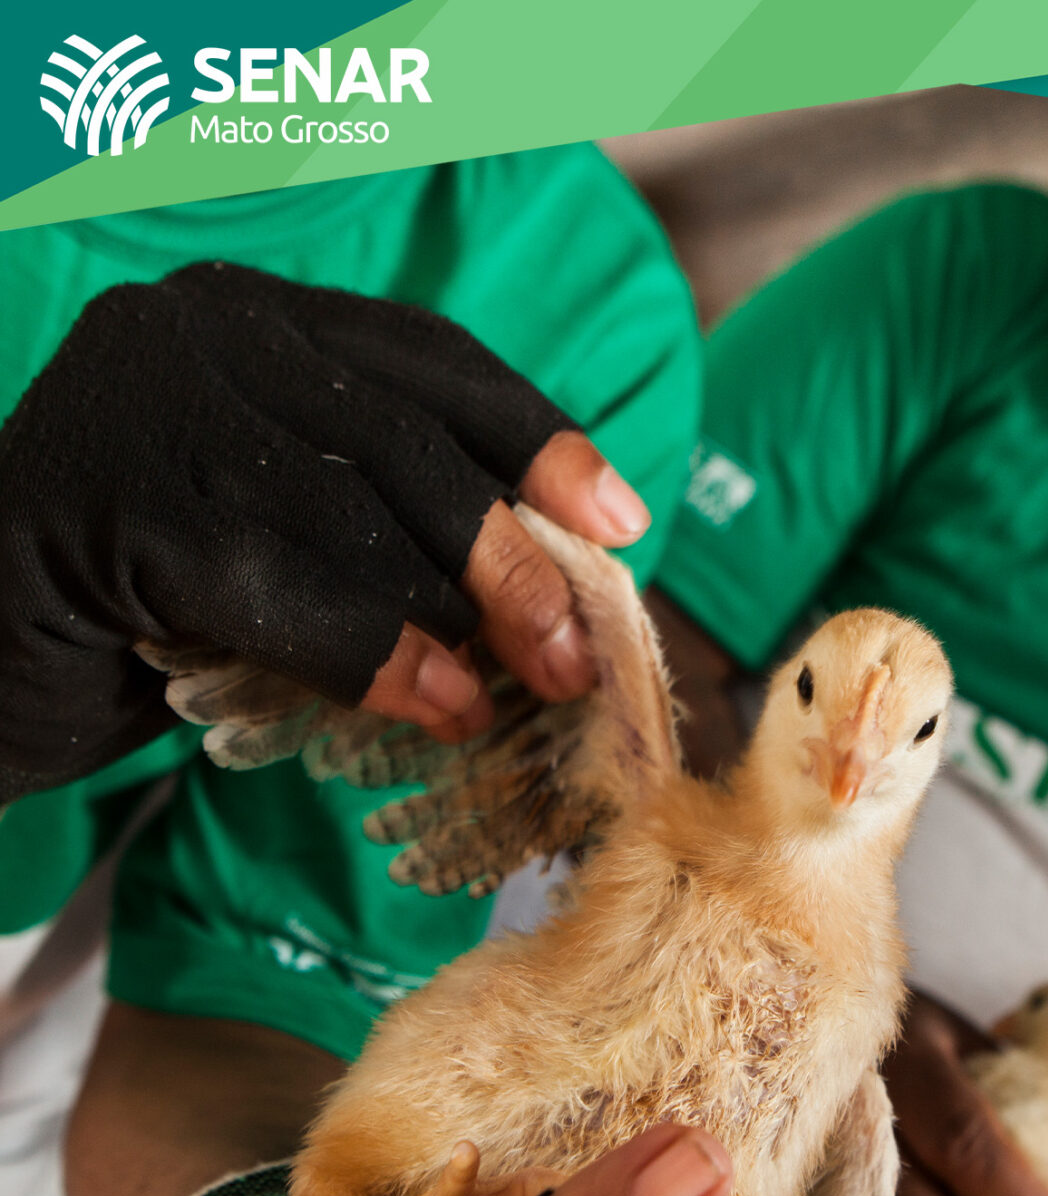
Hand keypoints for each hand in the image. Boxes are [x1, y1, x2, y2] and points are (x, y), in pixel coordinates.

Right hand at [0, 262, 651, 801]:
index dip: (539, 440)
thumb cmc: (153, 600)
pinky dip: (374, 654)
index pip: (436, 362)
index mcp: (266, 320)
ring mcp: (148, 401)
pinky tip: (432, 704)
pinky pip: (283, 583)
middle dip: (513, 556)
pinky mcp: (106, 497)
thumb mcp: (295, 542)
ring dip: (456, 618)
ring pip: (356, 513)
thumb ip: (396, 534)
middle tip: (575, 650)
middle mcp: (204, 330)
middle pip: (412, 439)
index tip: (621, 522)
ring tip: (510, 692)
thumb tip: (554, 598)